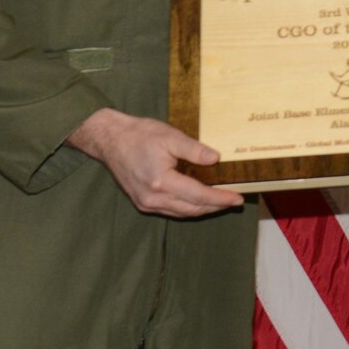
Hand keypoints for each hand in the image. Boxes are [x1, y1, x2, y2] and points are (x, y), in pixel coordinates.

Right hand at [66, 108, 243, 217]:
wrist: (110, 139)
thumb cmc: (139, 135)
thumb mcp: (170, 136)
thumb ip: (194, 150)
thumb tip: (216, 159)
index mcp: (161, 182)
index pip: (199, 195)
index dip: (220, 198)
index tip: (238, 197)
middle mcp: (152, 198)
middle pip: (192, 209)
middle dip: (216, 207)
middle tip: (235, 201)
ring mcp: (146, 203)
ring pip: (182, 213)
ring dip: (203, 209)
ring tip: (222, 202)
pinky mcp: (142, 202)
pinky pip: (171, 210)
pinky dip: (188, 208)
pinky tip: (199, 201)